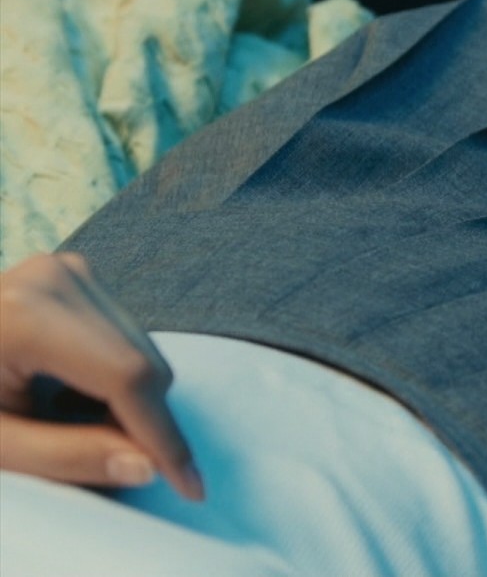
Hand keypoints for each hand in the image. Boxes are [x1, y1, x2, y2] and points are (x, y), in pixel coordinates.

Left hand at [0, 253, 203, 499]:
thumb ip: (65, 457)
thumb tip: (144, 465)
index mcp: (27, 313)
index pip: (127, 377)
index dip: (163, 436)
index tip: (188, 485)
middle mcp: (57, 277)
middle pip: (143, 363)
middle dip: (138, 422)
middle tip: (95, 458)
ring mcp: (67, 270)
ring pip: (144, 351)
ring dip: (125, 400)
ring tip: (61, 417)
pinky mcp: (74, 275)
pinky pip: (127, 335)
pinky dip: (112, 375)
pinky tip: (65, 389)